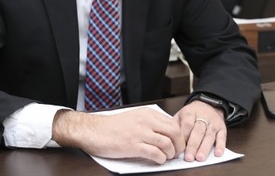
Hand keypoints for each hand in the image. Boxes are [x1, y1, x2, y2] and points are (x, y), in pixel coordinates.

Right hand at [52, 107, 184, 163]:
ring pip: (167, 143)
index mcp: (148, 113)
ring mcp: (139, 133)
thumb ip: (151, 123)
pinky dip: (161, 159)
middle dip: (179, 145)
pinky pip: (154, 153)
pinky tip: (159, 160)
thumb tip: (167, 134)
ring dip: (171, 153)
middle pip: (174, 132)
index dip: (180, 135)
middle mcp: (146, 121)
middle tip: (177, 153)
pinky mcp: (132, 145)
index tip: (179, 143)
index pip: (173, 123)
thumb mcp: (135, 117)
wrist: (94, 131)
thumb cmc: (113, 127)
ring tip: (167, 157)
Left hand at [174, 100, 226, 161]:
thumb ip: (176, 126)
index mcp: (190, 113)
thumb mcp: (181, 115)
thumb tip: (170, 141)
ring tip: (200, 158)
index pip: (187, 125)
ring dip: (204, 148)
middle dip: (193, 145)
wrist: (209, 105)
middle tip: (189, 157)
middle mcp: (203, 117)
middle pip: (198, 131)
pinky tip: (217, 153)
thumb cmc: (192, 114)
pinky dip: (220, 146)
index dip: (183, 137)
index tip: (179, 148)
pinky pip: (222, 137)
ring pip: (209, 135)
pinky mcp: (222, 128)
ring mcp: (214, 122)